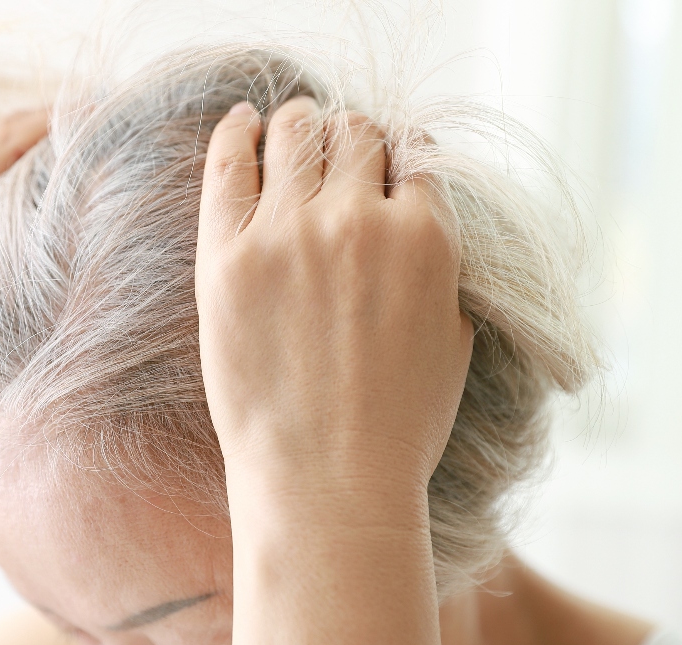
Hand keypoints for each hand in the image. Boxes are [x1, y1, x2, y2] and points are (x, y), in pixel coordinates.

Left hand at [195, 96, 472, 494]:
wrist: (327, 483)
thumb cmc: (397, 425)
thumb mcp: (454, 337)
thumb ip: (442, 264)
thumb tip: (421, 219)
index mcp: (426, 236)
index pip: (413, 156)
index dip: (398, 161)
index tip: (383, 171)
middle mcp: (359, 219)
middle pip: (355, 132)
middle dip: (352, 139)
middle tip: (336, 155)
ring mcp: (287, 233)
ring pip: (297, 132)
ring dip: (300, 126)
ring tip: (290, 133)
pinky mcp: (227, 255)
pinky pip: (228, 162)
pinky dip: (236, 132)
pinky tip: (240, 124)